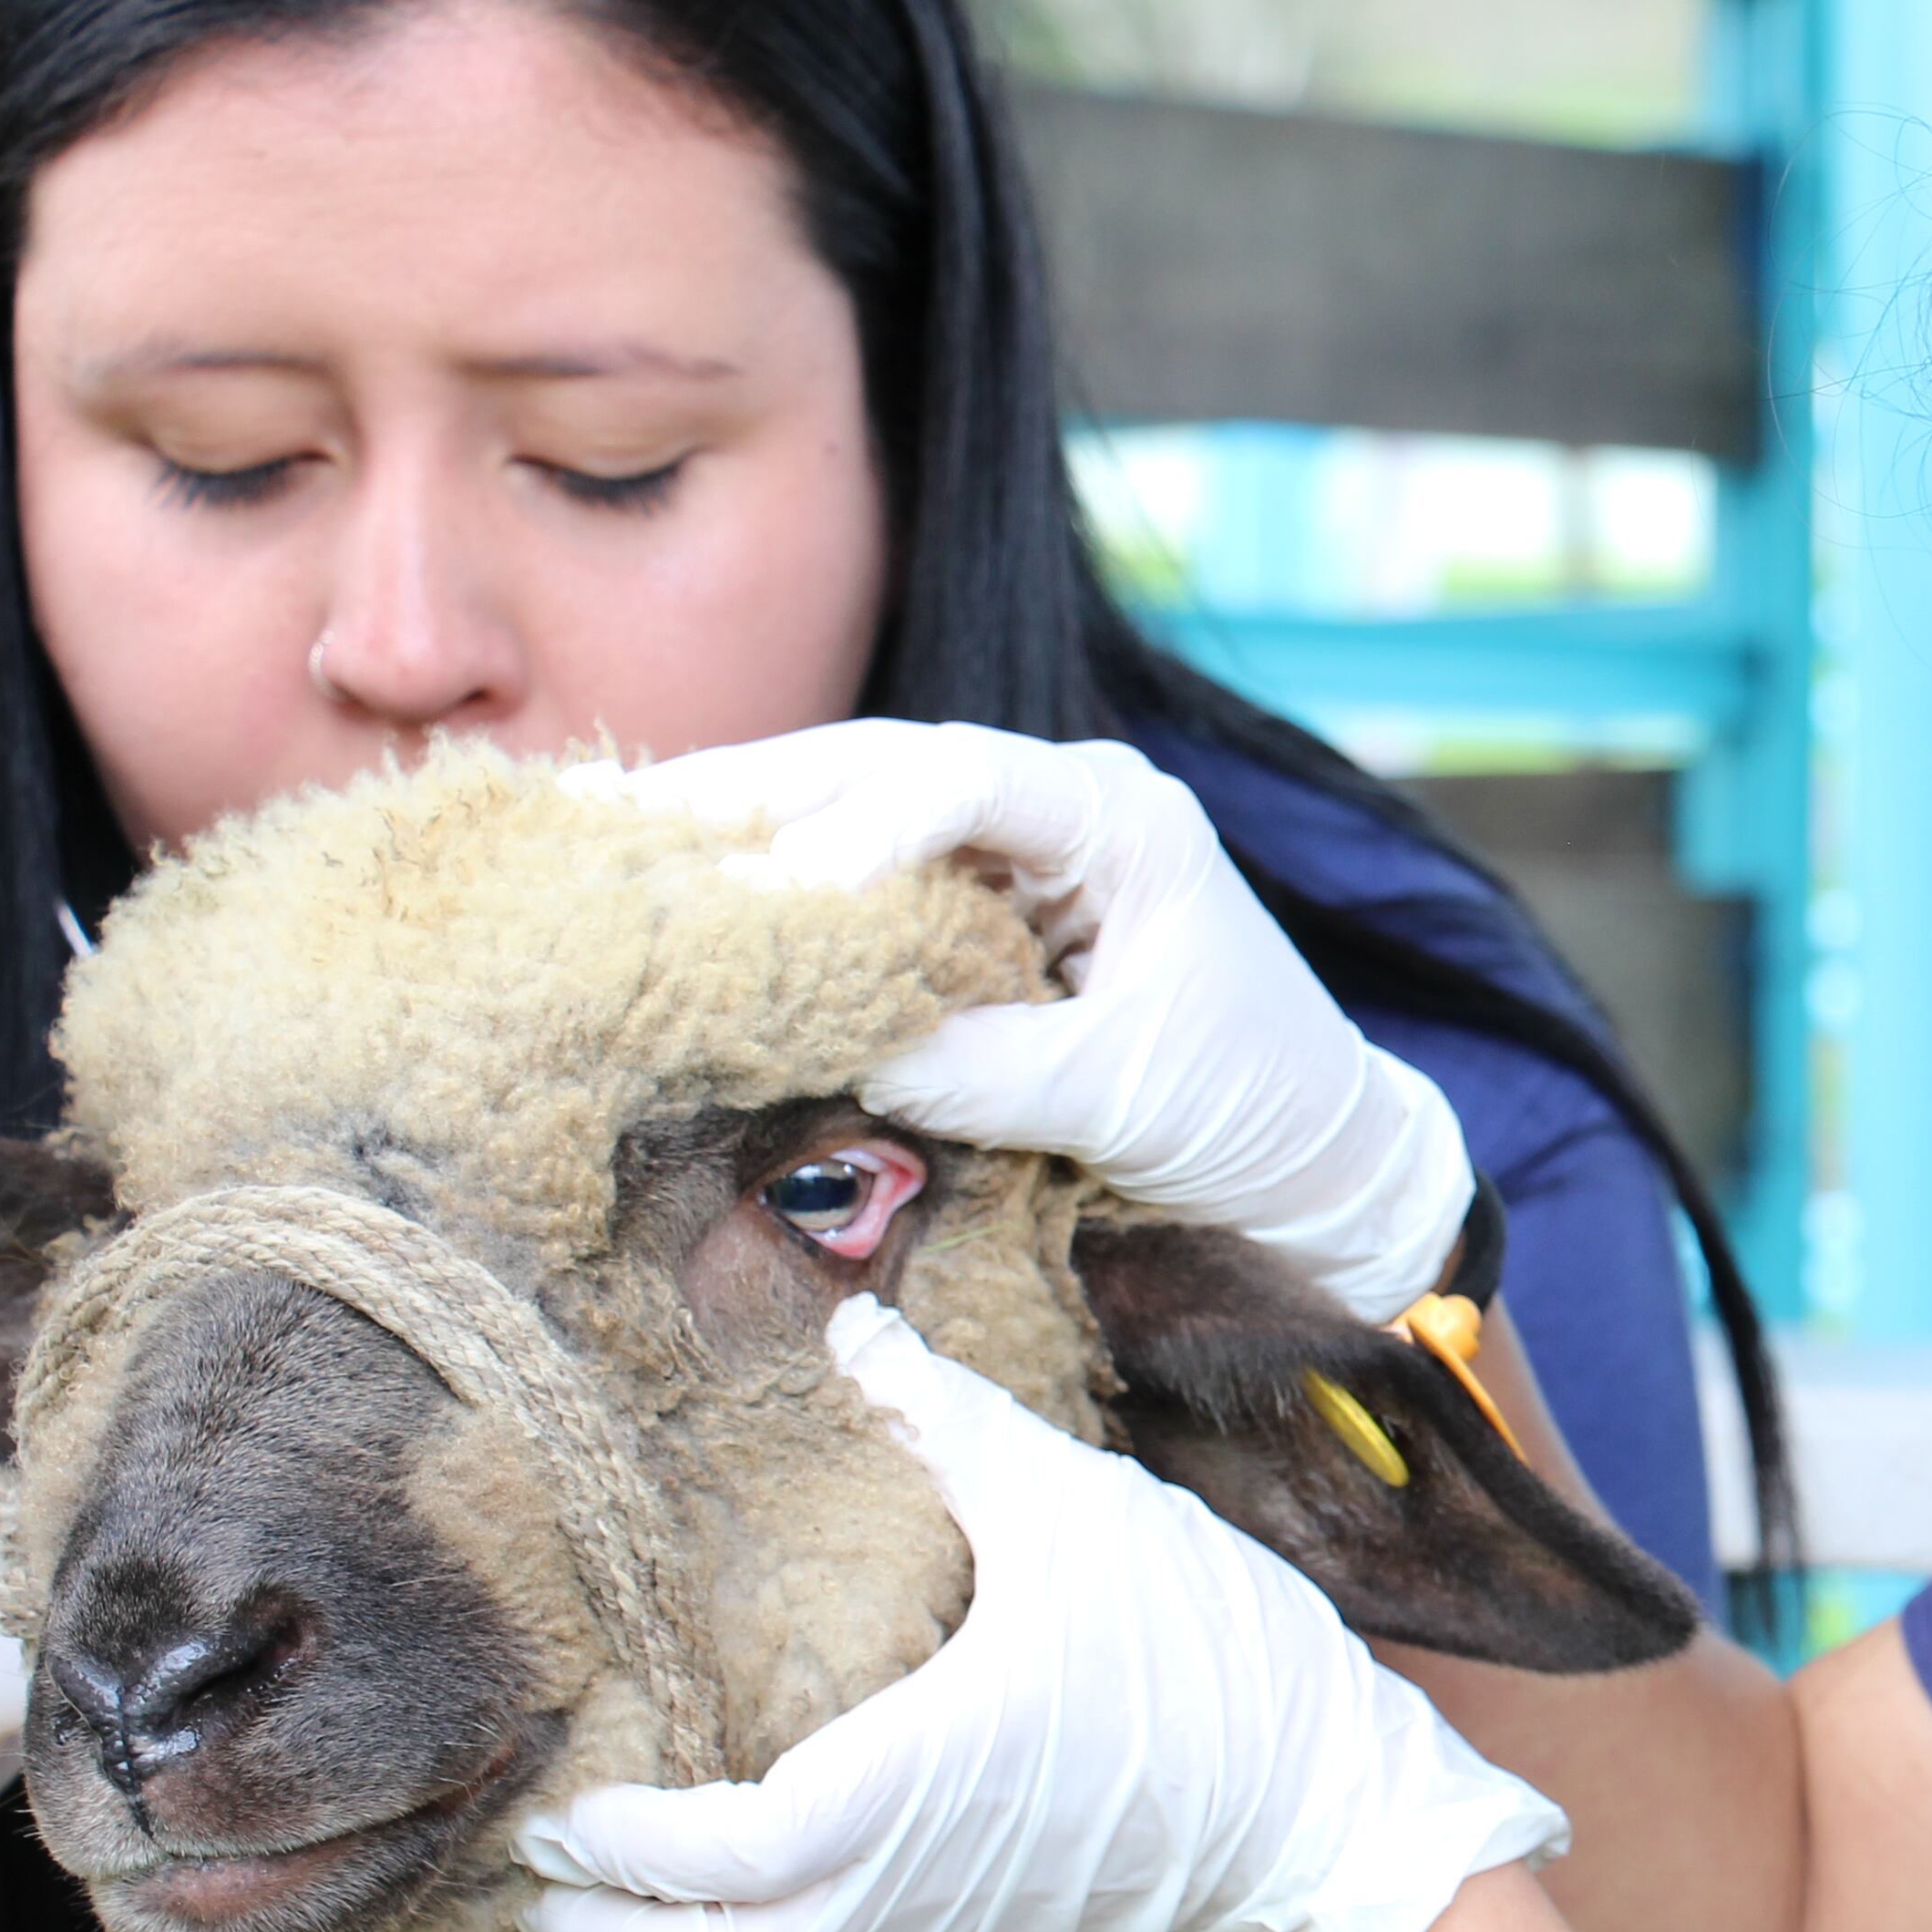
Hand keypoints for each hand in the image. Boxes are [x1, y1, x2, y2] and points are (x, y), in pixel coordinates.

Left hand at [512, 1295, 1566, 1931]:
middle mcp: (914, 1889)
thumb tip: (848, 1319)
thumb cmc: (1201, 1647)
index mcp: (921, 1775)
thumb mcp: (1075, 1507)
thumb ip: (946, 1421)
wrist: (1316, 1800)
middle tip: (529, 1873)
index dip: (621, 1846)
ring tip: (598, 1914)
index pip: (726, 1854)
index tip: (559, 1802)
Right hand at [575, 722, 1476, 1321]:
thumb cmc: (1255, 1114)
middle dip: (750, 796)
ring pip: (859, 812)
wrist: (1318, 1163)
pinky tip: (691, 896)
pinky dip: (785, 891)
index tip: (770, 899)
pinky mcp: (991, 913)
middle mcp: (1059, 807)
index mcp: (1115, 816)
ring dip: (745, 831)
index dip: (850, 831)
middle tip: (612, 818)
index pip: (957, 780)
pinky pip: (873, 882)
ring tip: (613, 842)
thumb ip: (988, 1069)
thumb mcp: (1125, 1095)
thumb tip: (848, 1048)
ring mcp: (1020, 853)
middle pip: (879, 769)